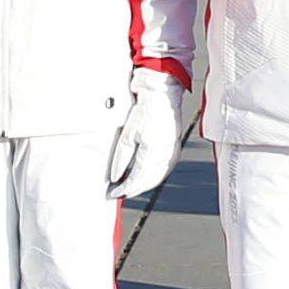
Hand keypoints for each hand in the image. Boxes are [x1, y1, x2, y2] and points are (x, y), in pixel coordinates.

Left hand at [109, 72, 183, 198]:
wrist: (163, 95)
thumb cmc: (145, 110)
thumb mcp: (127, 135)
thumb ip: (121, 158)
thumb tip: (116, 176)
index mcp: (152, 152)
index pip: (137, 179)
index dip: (124, 189)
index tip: (113, 194)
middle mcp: (165, 155)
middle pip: (148, 182)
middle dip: (133, 189)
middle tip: (119, 193)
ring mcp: (172, 152)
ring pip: (158, 178)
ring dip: (144, 185)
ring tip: (130, 187)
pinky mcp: (175, 148)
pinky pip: (165, 170)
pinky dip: (154, 177)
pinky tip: (145, 177)